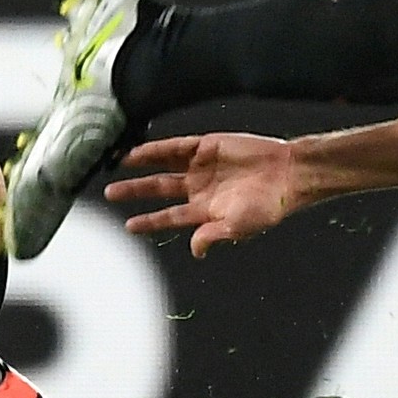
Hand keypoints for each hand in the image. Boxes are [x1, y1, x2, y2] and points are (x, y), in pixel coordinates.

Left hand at [104, 131, 303, 255]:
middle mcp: (199, 189)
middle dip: (134, 192)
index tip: (128, 225)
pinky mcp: (206, 146)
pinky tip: (138, 152)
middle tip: (110, 194)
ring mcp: (201, 166)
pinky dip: (156, 149)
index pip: (169, 217)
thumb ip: (212, 235)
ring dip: (140, 168)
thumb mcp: (238, 227)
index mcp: (205, 212)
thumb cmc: (268, 205)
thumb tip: (194, 251)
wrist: (287, 174)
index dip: (148, 221)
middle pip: (159, 190)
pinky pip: (175, 147)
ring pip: (162, 167)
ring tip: (117, 168)